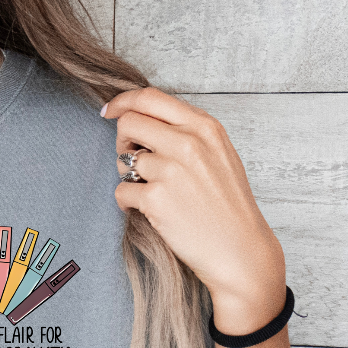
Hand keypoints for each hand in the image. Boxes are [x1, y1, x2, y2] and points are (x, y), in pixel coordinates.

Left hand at [103, 87, 285, 332]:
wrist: (238, 249)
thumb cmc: (228, 207)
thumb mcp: (219, 155)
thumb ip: (188, 134)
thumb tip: (146, 122)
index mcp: (204, 126)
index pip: (151, 97)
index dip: (123, 102)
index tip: (109, 111)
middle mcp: (188, 142)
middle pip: (129, 123)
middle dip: (122, 141)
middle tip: (132, 161)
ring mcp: (171, 170)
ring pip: (123, 160)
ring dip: (128, 176)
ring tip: (150, 192)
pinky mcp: (156, 199)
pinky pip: (121, 191)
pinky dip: (127, 202)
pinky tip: (144, 210)